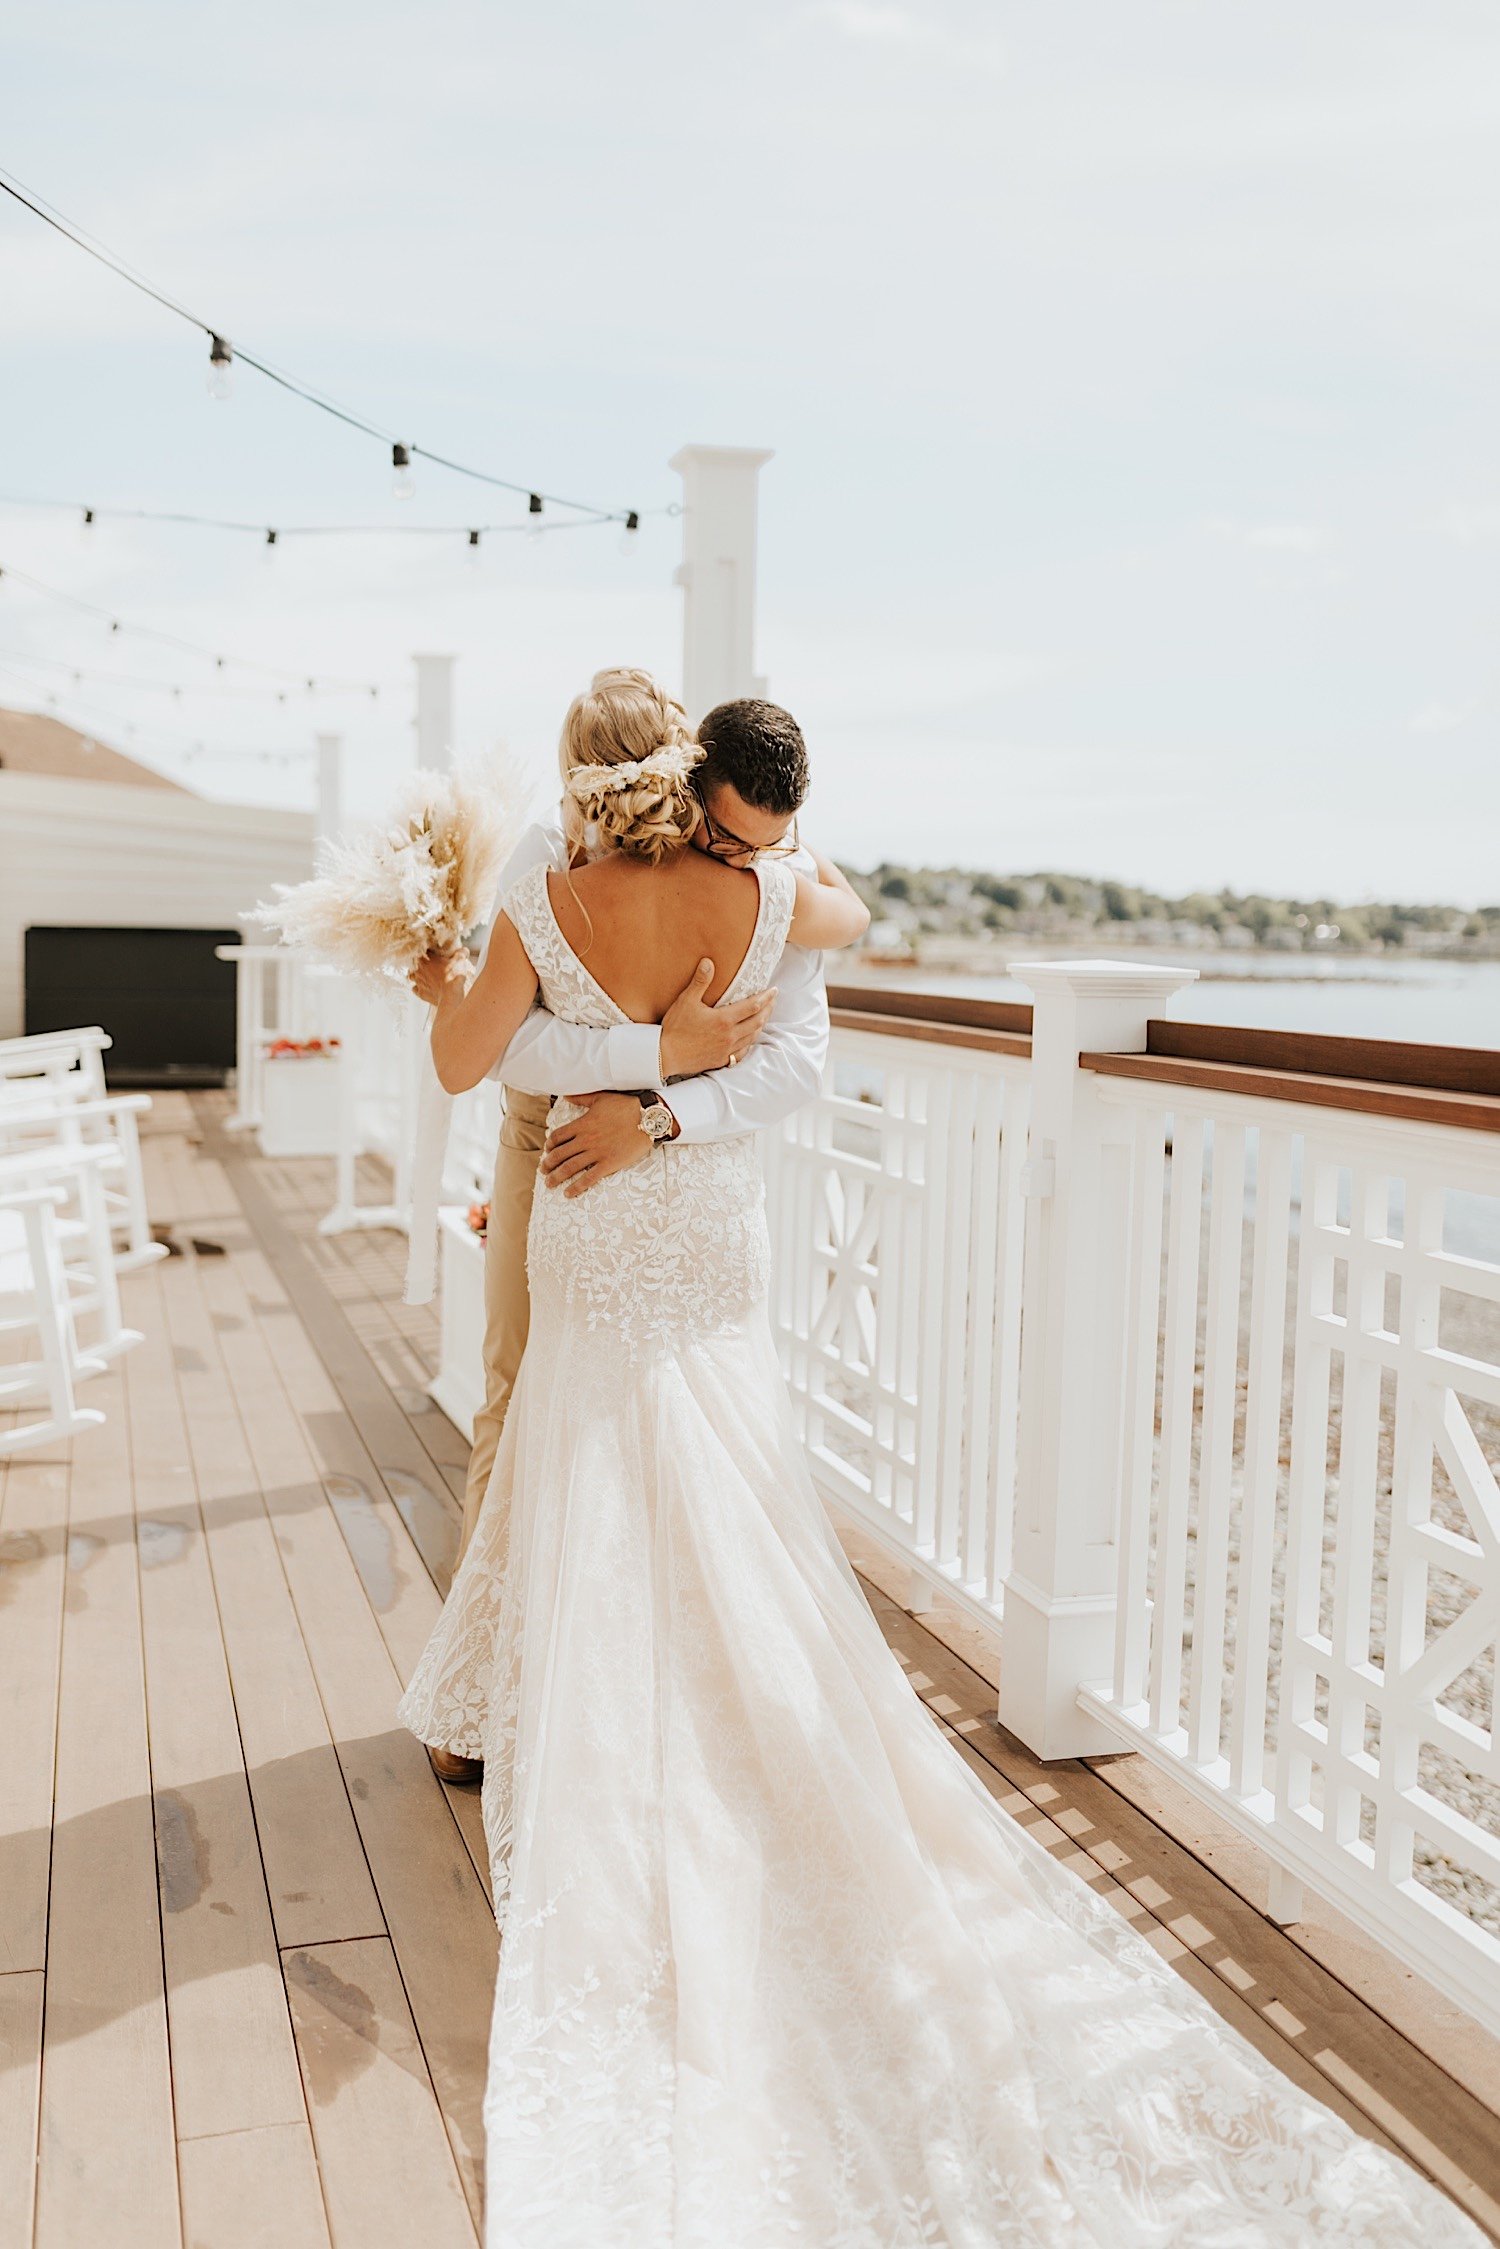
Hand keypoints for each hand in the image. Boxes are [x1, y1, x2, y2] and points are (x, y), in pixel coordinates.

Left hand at [409, 949, 471, 1005]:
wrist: (450, 996)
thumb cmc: (454, 977)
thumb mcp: (460, 961)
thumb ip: (461, 953)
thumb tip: (464, 950)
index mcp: (426, 958)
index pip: (421, 951)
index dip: (426, 952)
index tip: (432, 953)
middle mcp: (418, 969)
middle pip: (414, 963)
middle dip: (420, 963)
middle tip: (429, 964)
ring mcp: (418, 982)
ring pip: (411, 976)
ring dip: (416, 975)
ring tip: (424, 976)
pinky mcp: (420, 993)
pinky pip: (414, 989)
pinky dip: (418, 988)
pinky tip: (424, 987)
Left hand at [540, 1092, 673, 1197]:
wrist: (647, 1118)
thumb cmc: (626, 1106)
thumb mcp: (600, 1098)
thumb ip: (581, 1098)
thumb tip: (566, 1095)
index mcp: (582, 1124)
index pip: (558, 1136)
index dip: (549, 1145)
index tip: (547, 1150)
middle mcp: (586, 1139)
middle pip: (559, 1154)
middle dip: (548, 1164)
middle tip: (543, 1170)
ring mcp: (596, 1153)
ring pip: (570, 1168)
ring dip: (557, 1177)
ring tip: (549, 1183)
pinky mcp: (609, 1164)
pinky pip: (589, 1178)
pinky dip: (576, 1187)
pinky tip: (568, 1193)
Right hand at [658, 959, 776, 1077]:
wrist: (666, 1055)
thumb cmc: (675, 1027)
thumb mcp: (686, 1000)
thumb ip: (700, 981)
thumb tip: (708, 962)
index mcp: (724, 1019)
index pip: (753, 1006)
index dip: (766, 997)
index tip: (774, 991)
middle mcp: (730, 1036)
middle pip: (758, 1022)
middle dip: (768, 1010)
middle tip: (773, 1001)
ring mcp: (727, 1050)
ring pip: (752, 1037)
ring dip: (761, 1025)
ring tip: (764, 1016)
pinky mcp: (721, 1060)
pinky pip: (742, 1052)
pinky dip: (749, 1043)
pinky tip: (749, 1039)